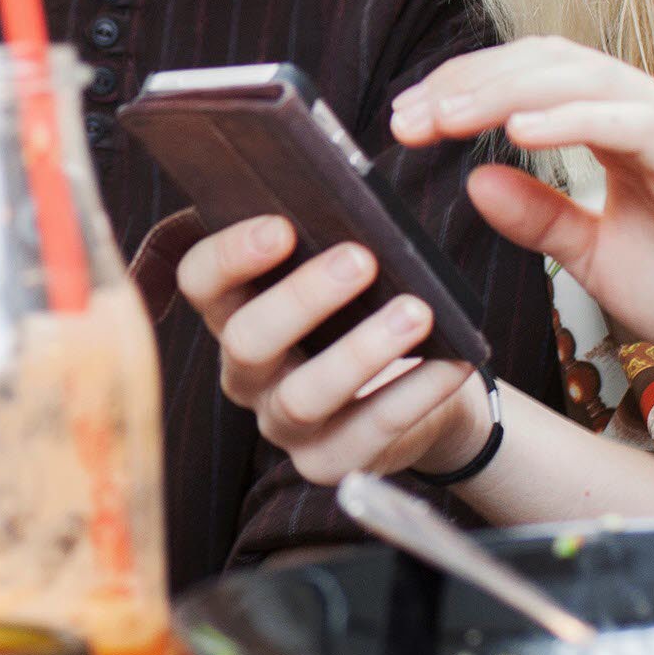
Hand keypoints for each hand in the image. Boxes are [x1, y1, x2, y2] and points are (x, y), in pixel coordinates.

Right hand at [175, 215, 486, 486]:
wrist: (415, 384)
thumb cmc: (362, 307)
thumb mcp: (329, 266)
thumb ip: (313, 231)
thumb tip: (329, 192)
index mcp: (233, 311)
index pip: (201, 281)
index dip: (232, 254)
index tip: (282, 226)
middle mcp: (246, 372)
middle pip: (247, 339)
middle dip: (303, 297)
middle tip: (361, 259)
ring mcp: (282, 424)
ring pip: (303, 396)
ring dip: (361, 351)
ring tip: (416, 312)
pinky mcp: (327, 463)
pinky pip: (368, 433)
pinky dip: (414, 395)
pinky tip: (452, 361)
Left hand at [392, 37, 653, 402]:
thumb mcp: (597, 258)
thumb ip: (541, 217)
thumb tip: (474, 183)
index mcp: (626, 129)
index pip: (536, 79)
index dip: (469, 88)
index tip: (407, 120)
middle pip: (549, 64)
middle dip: (469, 84)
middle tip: (405, 117)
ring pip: (583, 80)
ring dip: (503, 94)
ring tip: (442, 118)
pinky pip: (632, 125)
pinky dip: (572, 121)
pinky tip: (516, 135)